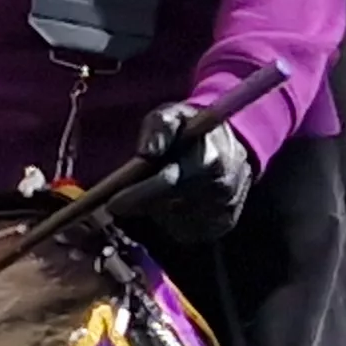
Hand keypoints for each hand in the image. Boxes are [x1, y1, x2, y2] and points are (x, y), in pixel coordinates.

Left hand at [126, 100, 257, 243]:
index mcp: (209, 158)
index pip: (167, 182)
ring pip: (175, 221)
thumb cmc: (193, 130)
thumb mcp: (175, 115)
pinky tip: (171, 203)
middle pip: (168, 206)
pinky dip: (173, 221)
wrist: (232, 147)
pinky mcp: (224, 224)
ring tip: (153, 194)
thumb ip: (160, 127)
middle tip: (119, 203)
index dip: (137, 194)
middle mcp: (221, 187)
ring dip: (157, 211)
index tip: (112, 202)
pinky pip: (187, 231)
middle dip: (141, 204)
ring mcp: (225, 208)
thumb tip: (148, 151)